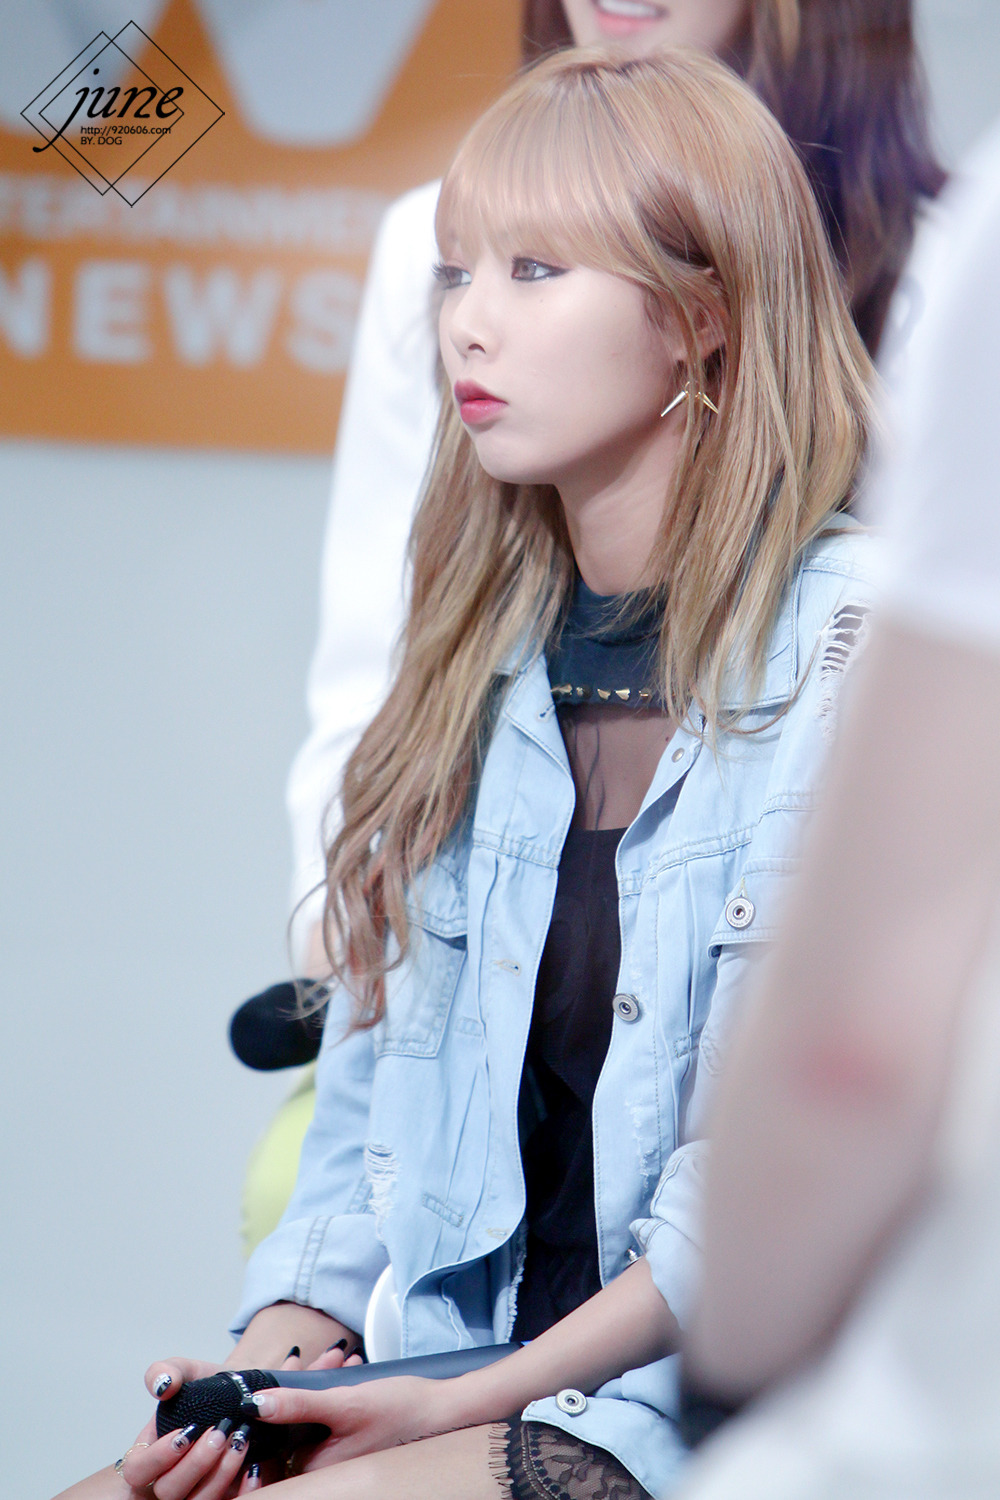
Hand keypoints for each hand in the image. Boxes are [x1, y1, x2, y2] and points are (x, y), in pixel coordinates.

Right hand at [121, 1345, 360, 1496]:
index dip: (159, 1457)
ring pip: (209, 1498)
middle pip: (177, 1492)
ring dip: (225, 1474)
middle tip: (228, 1434)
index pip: (142, 1471)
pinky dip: (253, 1487)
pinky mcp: (237, 1492)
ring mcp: (209, 1487)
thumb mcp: (190, 1369)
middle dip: (201, 1464)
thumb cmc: (212, 1386)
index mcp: (158, 1452)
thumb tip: (161, 1382)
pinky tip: (264, 1468)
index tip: (187, 1431)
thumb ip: (170, 1369)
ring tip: (246, 1443)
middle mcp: (180, 1476)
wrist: (251, 1395)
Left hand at [251, 1375, 458, 1469]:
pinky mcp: (350, 1441)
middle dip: (304, 1382)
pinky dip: (335, 1389)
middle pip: (295, 1421)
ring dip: (320, 1381)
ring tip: (338, 1358)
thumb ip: (299, 1404)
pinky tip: (349, 1369)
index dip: (277, 1396)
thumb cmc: (399, 1411)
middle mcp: (323, 1467)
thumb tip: (257, 1403)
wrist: (441, 1409)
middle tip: (318, 1357)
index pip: (277, 1432)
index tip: (287, 1366)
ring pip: (313, 1413)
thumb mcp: (345, 1403)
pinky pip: (330, 1414)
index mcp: (315, 1467)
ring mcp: (337, 1454)